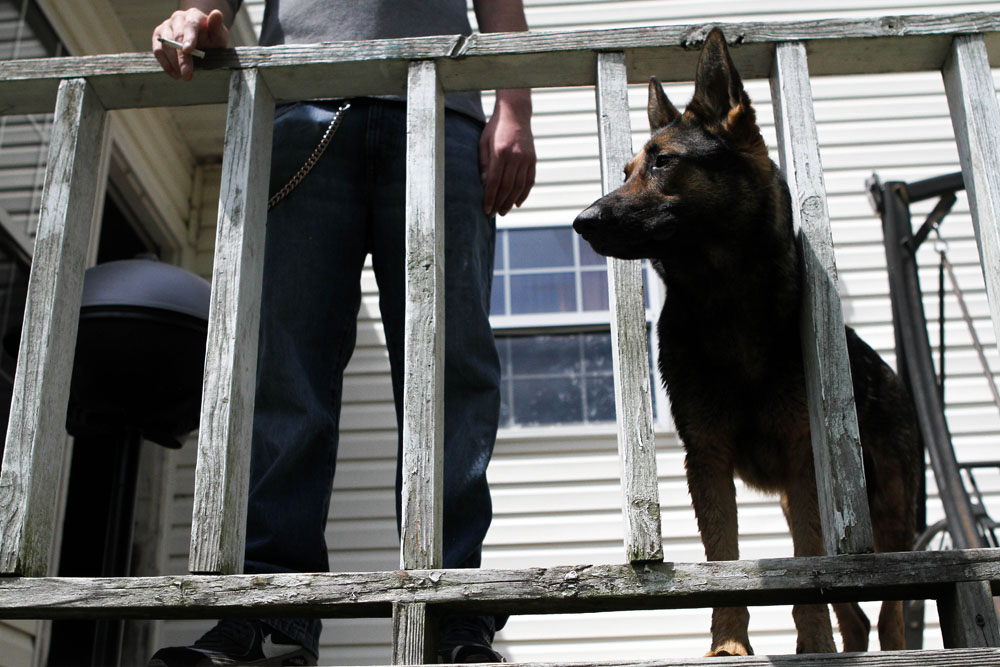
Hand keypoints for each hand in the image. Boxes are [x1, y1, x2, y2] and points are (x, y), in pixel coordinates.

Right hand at [152, 8, 229, 80]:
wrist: (202, 39)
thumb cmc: (212, 38)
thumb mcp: (219, 35)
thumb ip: (217, 27)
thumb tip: (216, 14)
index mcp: (193, 15)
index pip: (190, 25)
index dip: (189, 38)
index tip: (188, 51)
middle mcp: (177, 18)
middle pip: (176, 38)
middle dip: (182, 58)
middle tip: (187, 74)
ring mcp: (166, 26)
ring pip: (165, 44)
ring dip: (173, 63)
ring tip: (183, 76)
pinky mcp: (158, 36)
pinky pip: (158, 50)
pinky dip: (165, 64)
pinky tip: (175, 74)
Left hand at [479, 90, 535, 216]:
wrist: (515, 114)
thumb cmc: (495, 128)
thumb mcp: (483, 143)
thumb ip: (484, 164)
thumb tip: (485, 185)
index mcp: (500, 153)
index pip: (494, 182)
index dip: (490, 198)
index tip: (486, 209)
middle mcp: (515, 157)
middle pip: (507, 187)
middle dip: (500, 203)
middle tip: (494, 214)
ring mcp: (526, 159)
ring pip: (519, 187)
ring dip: (511, 202)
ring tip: (504, 211)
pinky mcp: (533, 160)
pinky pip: (529, 181)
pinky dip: (524, 194)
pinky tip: (518, 203)